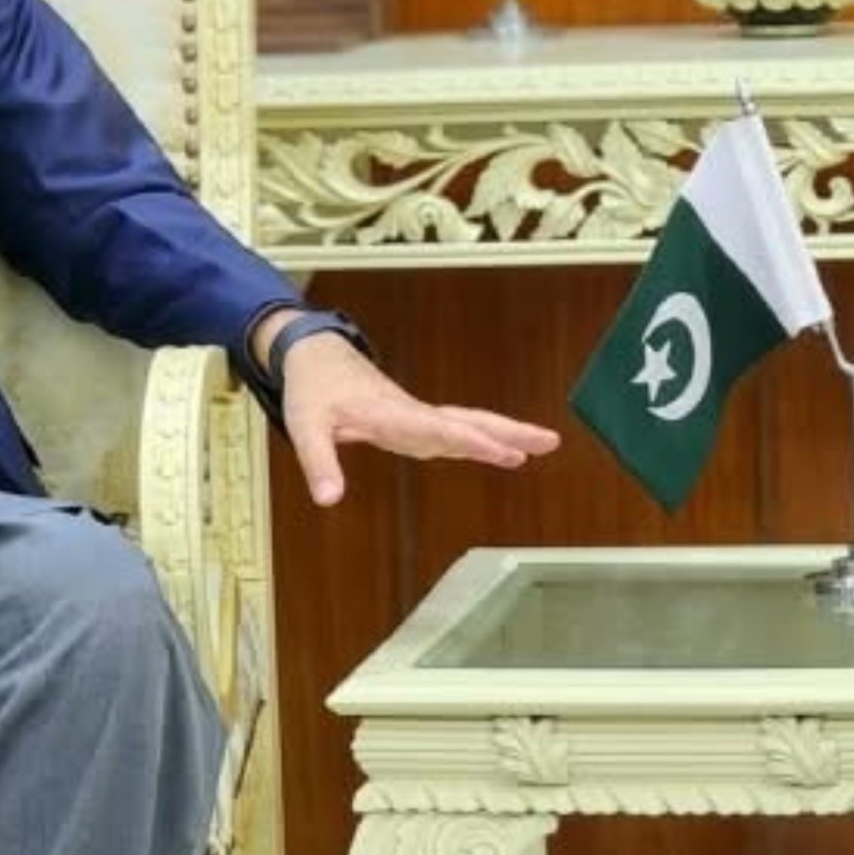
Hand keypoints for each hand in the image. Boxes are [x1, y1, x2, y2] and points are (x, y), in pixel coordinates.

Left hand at [272, 328, 559, 506]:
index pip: (434, 428)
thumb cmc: (313, 389)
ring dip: (505, 434)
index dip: (465, 439)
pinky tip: (503, 450)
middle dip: (507, 432)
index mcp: (388, 414)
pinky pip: (456, 429)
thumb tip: (329, 499)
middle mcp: (411, 414)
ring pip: (469, 424)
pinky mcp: (416, 420)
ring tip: (543, 445)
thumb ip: (318, 464)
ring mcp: (417, 416)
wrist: (315, 355)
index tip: (496, 447)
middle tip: (548, 441)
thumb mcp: (305, 426)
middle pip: (467, 421)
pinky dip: (483, 438)